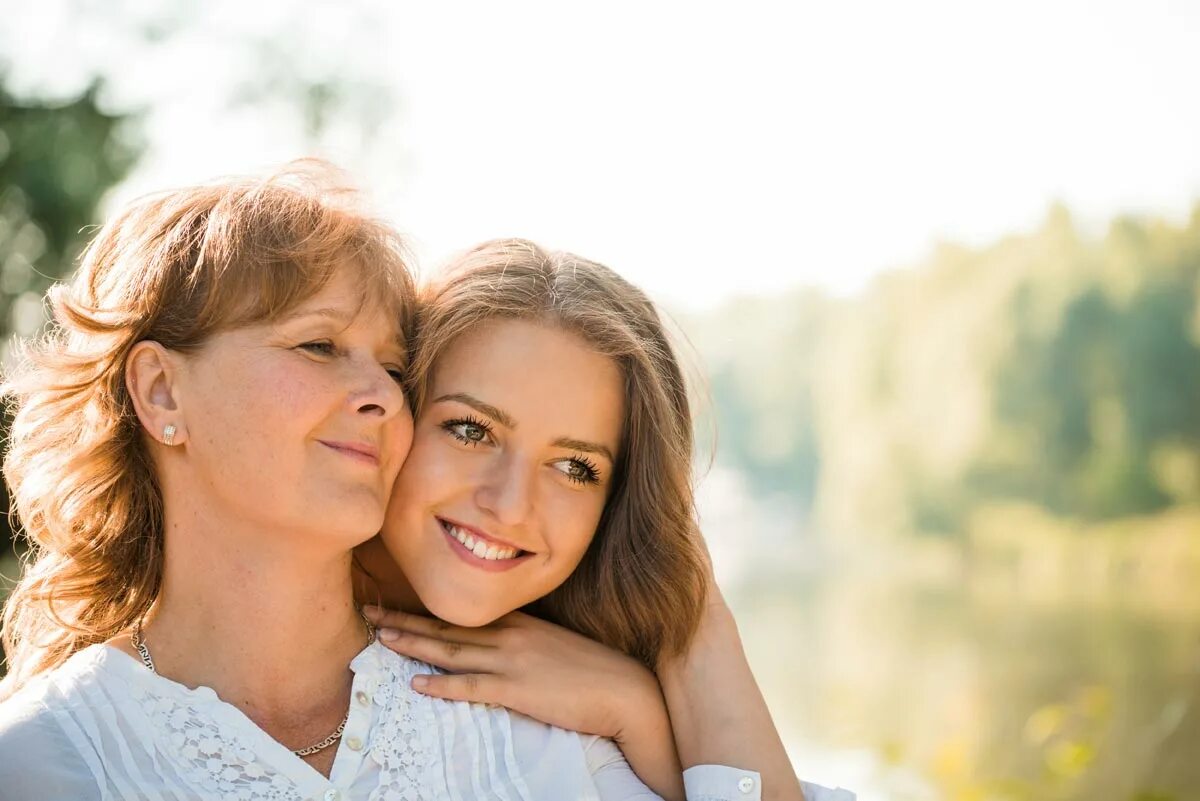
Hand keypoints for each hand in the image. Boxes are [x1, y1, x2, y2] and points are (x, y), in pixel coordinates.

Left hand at [363, 606, 661, 741]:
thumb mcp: (553, 645)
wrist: (622, 689)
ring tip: (380, 639)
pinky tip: (417, 684)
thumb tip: (498, 647)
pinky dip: (442, 685)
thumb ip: (523, 641)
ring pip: (451, 651)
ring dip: (413, 644)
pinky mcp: (518, 689)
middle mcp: (509, 636)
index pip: (461, 615)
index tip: (394, 604)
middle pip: (447, 627)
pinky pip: (472, 686)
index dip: (424, 610)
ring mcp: (512, 661)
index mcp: (517, 623)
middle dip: (405, 619)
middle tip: (369, 613)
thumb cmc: (592, 671)